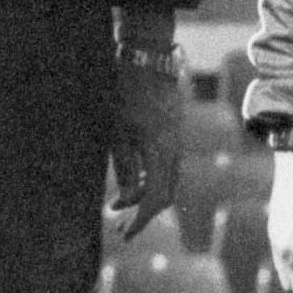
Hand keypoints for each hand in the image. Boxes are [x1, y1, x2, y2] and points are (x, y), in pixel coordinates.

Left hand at [108, 57, 182, 239]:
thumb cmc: (126, 93)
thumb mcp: (116, 131)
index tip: (124, 234)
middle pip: (165, 194)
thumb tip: (126, 199)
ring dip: (144, 196)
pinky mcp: (173, 134)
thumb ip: (123, 166)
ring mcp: (176, 141)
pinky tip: (129, 181)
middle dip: (143, 213)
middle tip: (120, 227)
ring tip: (116, 205)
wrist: (148, 58)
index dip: (140, 220)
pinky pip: (166, 166)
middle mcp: (174, 150)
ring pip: (166, 180)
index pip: (155, 199)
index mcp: (161, 152)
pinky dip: (149, 179)